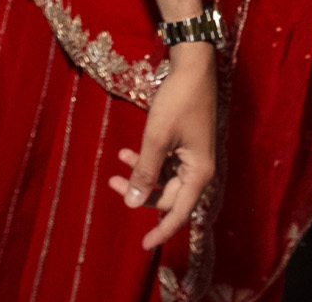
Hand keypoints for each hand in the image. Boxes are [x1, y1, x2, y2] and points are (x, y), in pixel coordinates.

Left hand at [110, 41, 216, 249]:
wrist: (193, 67)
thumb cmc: (178, 102)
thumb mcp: (156, 138)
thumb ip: (144, 172)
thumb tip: (132, 204)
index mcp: (199, 173)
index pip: (179, 212)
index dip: (162, 230)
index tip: (144, 245)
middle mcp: (198, 169)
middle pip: (168, 195)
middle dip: (140, 192)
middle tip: (113, 183)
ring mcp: (192, 156)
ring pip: (163, 178)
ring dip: (140, 174)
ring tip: (117, 165)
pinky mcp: (186, 144)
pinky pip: (165, 163)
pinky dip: (146, 160)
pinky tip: (127, 152)